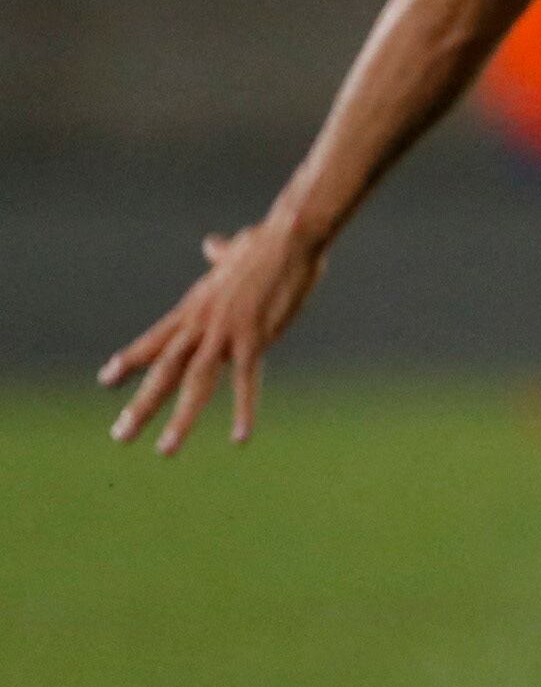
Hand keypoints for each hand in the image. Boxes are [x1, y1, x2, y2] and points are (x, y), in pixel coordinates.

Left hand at [99, 220, 326, 455]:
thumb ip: (221, 255)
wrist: (288, 237)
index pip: (155, 340)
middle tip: (119, 436)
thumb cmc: (268, 241)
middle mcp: (201, 323)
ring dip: (180, 418)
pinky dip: (242, 411)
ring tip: (165, 450)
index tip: (106, 381)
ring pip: (194, 382)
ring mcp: (225, 332)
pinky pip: (245, 381)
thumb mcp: (237, 251)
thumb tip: (212, 244)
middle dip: (141, 404)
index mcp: (195, 307)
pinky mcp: (255, 337)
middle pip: (163, 370)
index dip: (130, 360)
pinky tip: (239, 437)